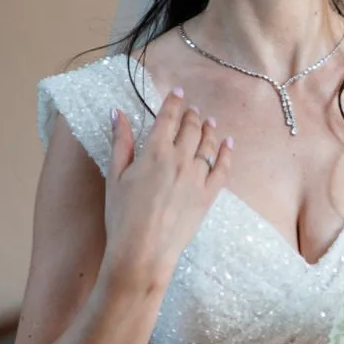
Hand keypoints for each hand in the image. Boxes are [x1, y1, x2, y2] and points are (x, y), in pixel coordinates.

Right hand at [104, 90, 231, 286]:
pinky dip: (227, 152)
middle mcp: (180, 159)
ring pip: (209, 144)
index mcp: (155, 152)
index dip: (173, 103)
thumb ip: (120, 143)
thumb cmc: (122, 216)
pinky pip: (223, 168)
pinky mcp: (209, 195)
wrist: (142, 251)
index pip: (168, 118)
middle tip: (192, 110)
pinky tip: (228, 143)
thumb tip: (117, 114)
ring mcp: (198, 177)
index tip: (177, 92)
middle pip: (191, 128)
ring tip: (209, 122)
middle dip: (192, 115)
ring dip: (209, 130)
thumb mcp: (115, 176)